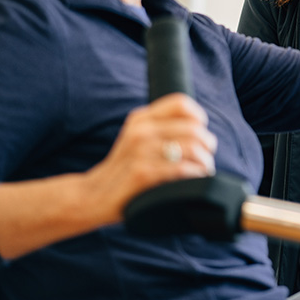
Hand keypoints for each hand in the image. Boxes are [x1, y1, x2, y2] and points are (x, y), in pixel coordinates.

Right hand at [83, 93, 217, 224]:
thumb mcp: (136, 139)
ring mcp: (141, 152)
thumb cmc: (123, 170)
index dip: (198, 117)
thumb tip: (200, 129)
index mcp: (141, 119)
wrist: (92, 196)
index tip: (201, 133)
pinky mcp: (143, 173)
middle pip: (193, 128)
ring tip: (203, 170)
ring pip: (192, 148)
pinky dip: (196, 174)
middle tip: (206, 157)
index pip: (180, 103)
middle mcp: (140, 131)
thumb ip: (160, 128)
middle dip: (207, 144)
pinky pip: (182, 169)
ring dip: (205, 162)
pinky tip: (194, 180)